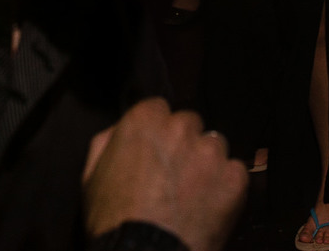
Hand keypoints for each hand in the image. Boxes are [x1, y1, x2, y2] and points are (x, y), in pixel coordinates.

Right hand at [83, 98, 247, 250]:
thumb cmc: (114, 218)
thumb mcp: (92, 174)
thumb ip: (108, 141)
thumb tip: (119, 131)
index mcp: (144, 120)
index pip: (159, 108)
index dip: (157, 132)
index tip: (156, 151)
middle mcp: (181, 127)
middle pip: (190, 124)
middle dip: (184, 144)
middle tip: (174, 175)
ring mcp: (211, 151)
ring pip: (215, 145)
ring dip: (207, 163)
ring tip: (193, 193)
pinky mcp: (234, 177)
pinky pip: (236, 172)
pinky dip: (226, 187)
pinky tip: (209, 206)